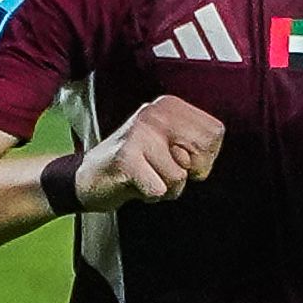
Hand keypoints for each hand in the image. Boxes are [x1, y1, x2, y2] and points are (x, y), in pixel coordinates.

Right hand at [75, 95, 223, 207]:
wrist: (87, 177)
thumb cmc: (134, 163)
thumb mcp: (167, 143)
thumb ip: (194, 144)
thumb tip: (207, 157)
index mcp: (168, 106)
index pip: (215, 132)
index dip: (203, 157)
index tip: (180, 159)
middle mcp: (153, 113)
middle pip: (200, 154)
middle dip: (186, 173)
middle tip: (161, 169)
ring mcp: (138, 135)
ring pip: (178, 177)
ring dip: (165, 188)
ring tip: (145, 176)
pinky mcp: (126, 158)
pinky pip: (159, 190)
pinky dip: (148, 196)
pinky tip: (134, 184)